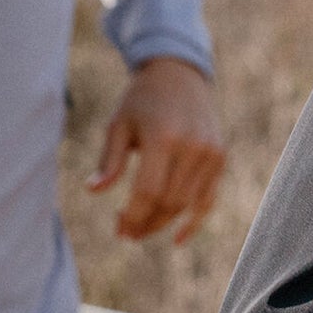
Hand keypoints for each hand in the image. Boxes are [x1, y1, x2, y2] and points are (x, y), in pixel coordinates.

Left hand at [89, 57, 225, 244]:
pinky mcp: (219, 156)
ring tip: (141, 231)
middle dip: (145, 223)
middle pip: (168, 201)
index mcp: (163, 137)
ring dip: (163, 223)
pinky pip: (208, 198)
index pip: (148, 192)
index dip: (132, 216)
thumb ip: (110, 160)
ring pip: (186, 204)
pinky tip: (177, 239)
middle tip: (125, 234)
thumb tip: (94, 191)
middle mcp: (191, 146)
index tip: (118, 227)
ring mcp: (209, 152)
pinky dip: (194, 221)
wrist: (179, 73)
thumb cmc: (141, 100)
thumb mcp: (119, 124)